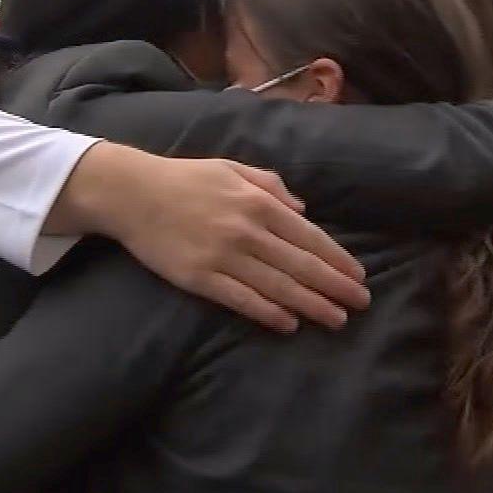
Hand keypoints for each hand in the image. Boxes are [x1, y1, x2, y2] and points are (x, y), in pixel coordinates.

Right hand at [54, 143, 369, 332]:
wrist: (131, 192)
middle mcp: (246, 230)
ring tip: (336, 319)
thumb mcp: (233, 169)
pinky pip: (241, 299)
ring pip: (277, 286)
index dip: (337, 259)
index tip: (359, 276)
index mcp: (258, 202)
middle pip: (301, 265)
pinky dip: (268, 313)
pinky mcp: (199, 278)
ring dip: (311, 304)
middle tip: (360, 304)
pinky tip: (289, 324)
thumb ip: (272, 186)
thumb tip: (304, 210)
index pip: (309, 237)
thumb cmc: (185, 178)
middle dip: (335, 286)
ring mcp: (222, 255)